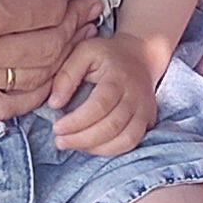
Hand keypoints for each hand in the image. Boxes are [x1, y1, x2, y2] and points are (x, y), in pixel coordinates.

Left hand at [47, 30, 163, 154]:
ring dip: (96, 148)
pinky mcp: (147, 121)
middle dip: (82, 139)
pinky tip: (91, 147)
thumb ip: (67, 75)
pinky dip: (110, 150)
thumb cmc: (106, 55)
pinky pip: (131, 143)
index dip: (77, 121)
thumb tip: (55, 103)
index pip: (99, 105)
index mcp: (118, 77)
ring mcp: (144, 110)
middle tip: (60, 141)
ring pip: (124, 140)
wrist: (140, 56)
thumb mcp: (83, 52)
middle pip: (112, 126)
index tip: (57, 128)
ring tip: (73, 145)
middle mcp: (135, 96)